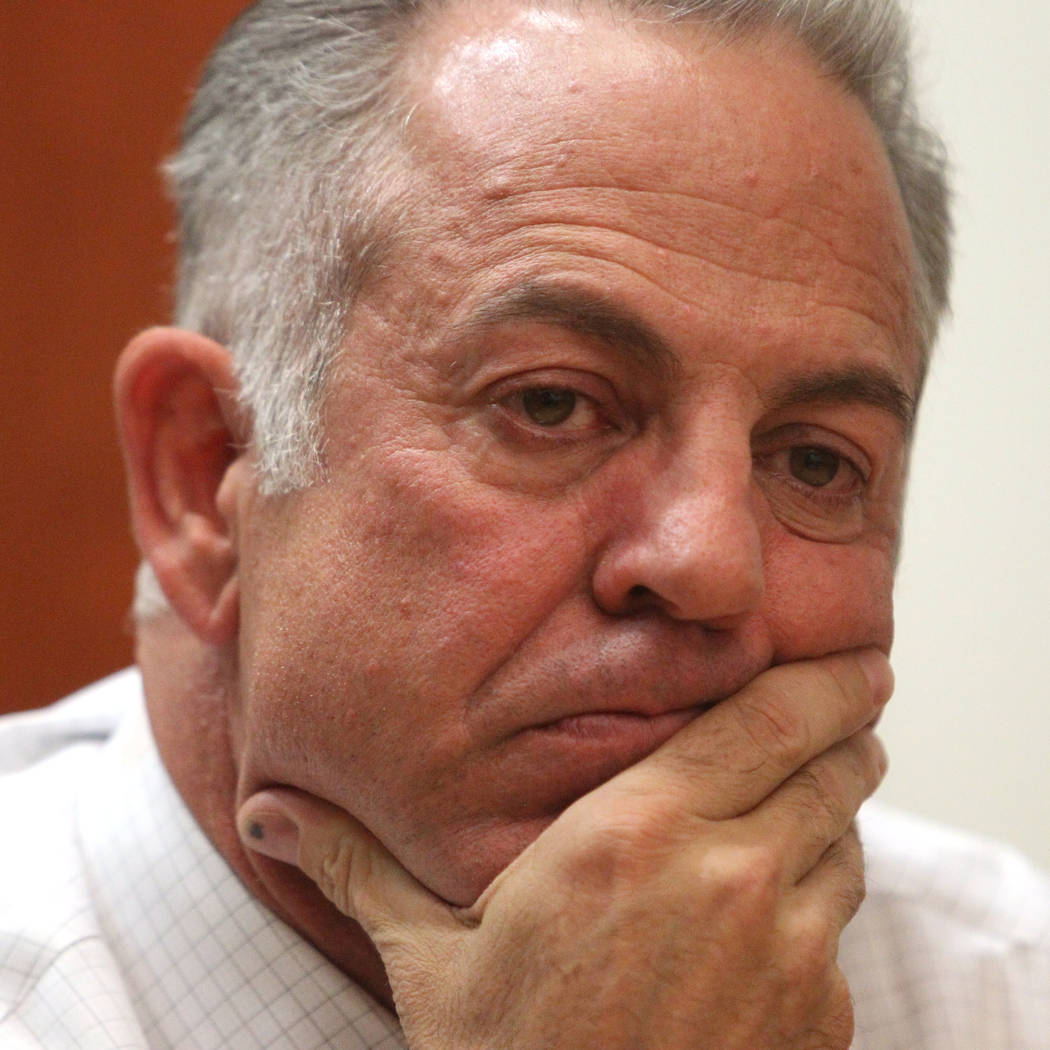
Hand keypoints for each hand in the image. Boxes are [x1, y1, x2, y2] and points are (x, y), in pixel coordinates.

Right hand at [239, 649, 890, 1049]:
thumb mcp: (428, 958)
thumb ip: (359, 866)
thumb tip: (267, 812)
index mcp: (636, 833)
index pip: (763, 721)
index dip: (818, 682)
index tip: (853, 658)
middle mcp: (728, 874)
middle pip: (828, 766)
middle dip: (843, 732)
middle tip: (848, 713)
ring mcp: (786, 948)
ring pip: (842, 841)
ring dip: (833, 813)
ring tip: (814, 798)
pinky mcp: (819, 1017)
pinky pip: (838, 927)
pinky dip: (822, 898)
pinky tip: (780, 912)